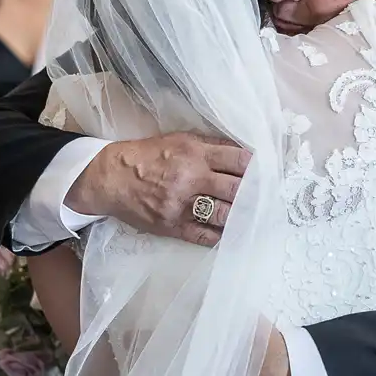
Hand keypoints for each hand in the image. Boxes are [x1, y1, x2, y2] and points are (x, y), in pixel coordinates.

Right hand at [68, 134, 250, 248]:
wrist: (110, 178)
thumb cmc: (145, 156)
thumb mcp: (177, 139)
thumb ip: (209, 145)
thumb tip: (240, 152)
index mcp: (193, 153)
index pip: (237, 159)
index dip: (256, 166)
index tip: (265, 171)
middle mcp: (190, 178)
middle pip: (236, 188)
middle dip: (254, 193)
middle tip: (265, 196)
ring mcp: (181, 205)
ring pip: (224, 214)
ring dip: (241, 216)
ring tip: (251, 215)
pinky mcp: (172, 226)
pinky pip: (204, 236)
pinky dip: (220, 235)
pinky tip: (229, 232)